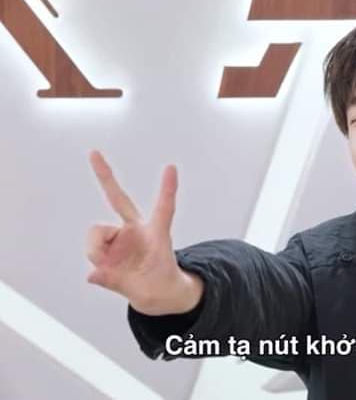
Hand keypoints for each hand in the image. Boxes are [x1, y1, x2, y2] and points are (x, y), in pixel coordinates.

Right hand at [86, 150, 201, 314]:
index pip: (165, 208)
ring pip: (96, 234)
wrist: (160, 295)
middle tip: (94, 153)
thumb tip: (92, 274)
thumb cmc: (161, 287)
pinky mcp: (110, 246)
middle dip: (105, 176)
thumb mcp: (146, 292)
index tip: (171, 167)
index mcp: (157, 235)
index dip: (167, 189)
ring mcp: (122, 237)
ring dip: (96, 251)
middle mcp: (137, 230)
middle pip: (119, 199)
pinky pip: (93, 248)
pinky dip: (96, 258)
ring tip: (111, 267)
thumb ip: (118, 282)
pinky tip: (106, 268)